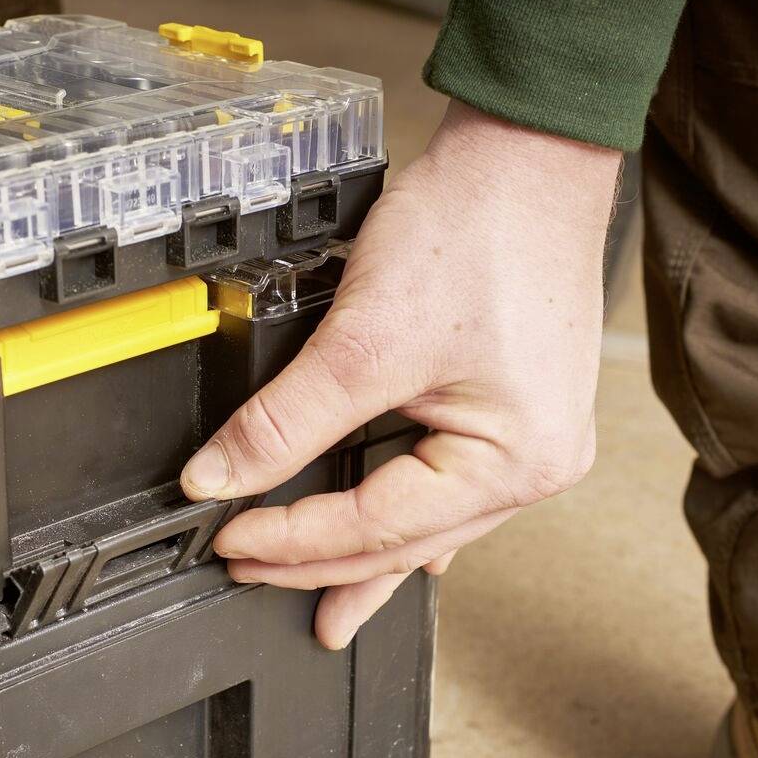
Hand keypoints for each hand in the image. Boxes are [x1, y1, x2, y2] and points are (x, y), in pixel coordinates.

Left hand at [181, 100, 621, 648]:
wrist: (527, 152)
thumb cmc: (477, 228)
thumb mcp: (361, 338)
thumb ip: (283, 420)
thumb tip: (218, 478)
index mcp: (514, 462)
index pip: (374, 528)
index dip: (290, 540)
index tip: (228, 540)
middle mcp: (538, 465)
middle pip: (404, 540)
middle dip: (323, 565)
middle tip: (251, 576)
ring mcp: (536, 440)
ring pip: (427, 522)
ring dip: (366, 556)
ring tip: (322, 605)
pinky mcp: (517, 410)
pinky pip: (449, 485)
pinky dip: (405, 513)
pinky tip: (399, 554)